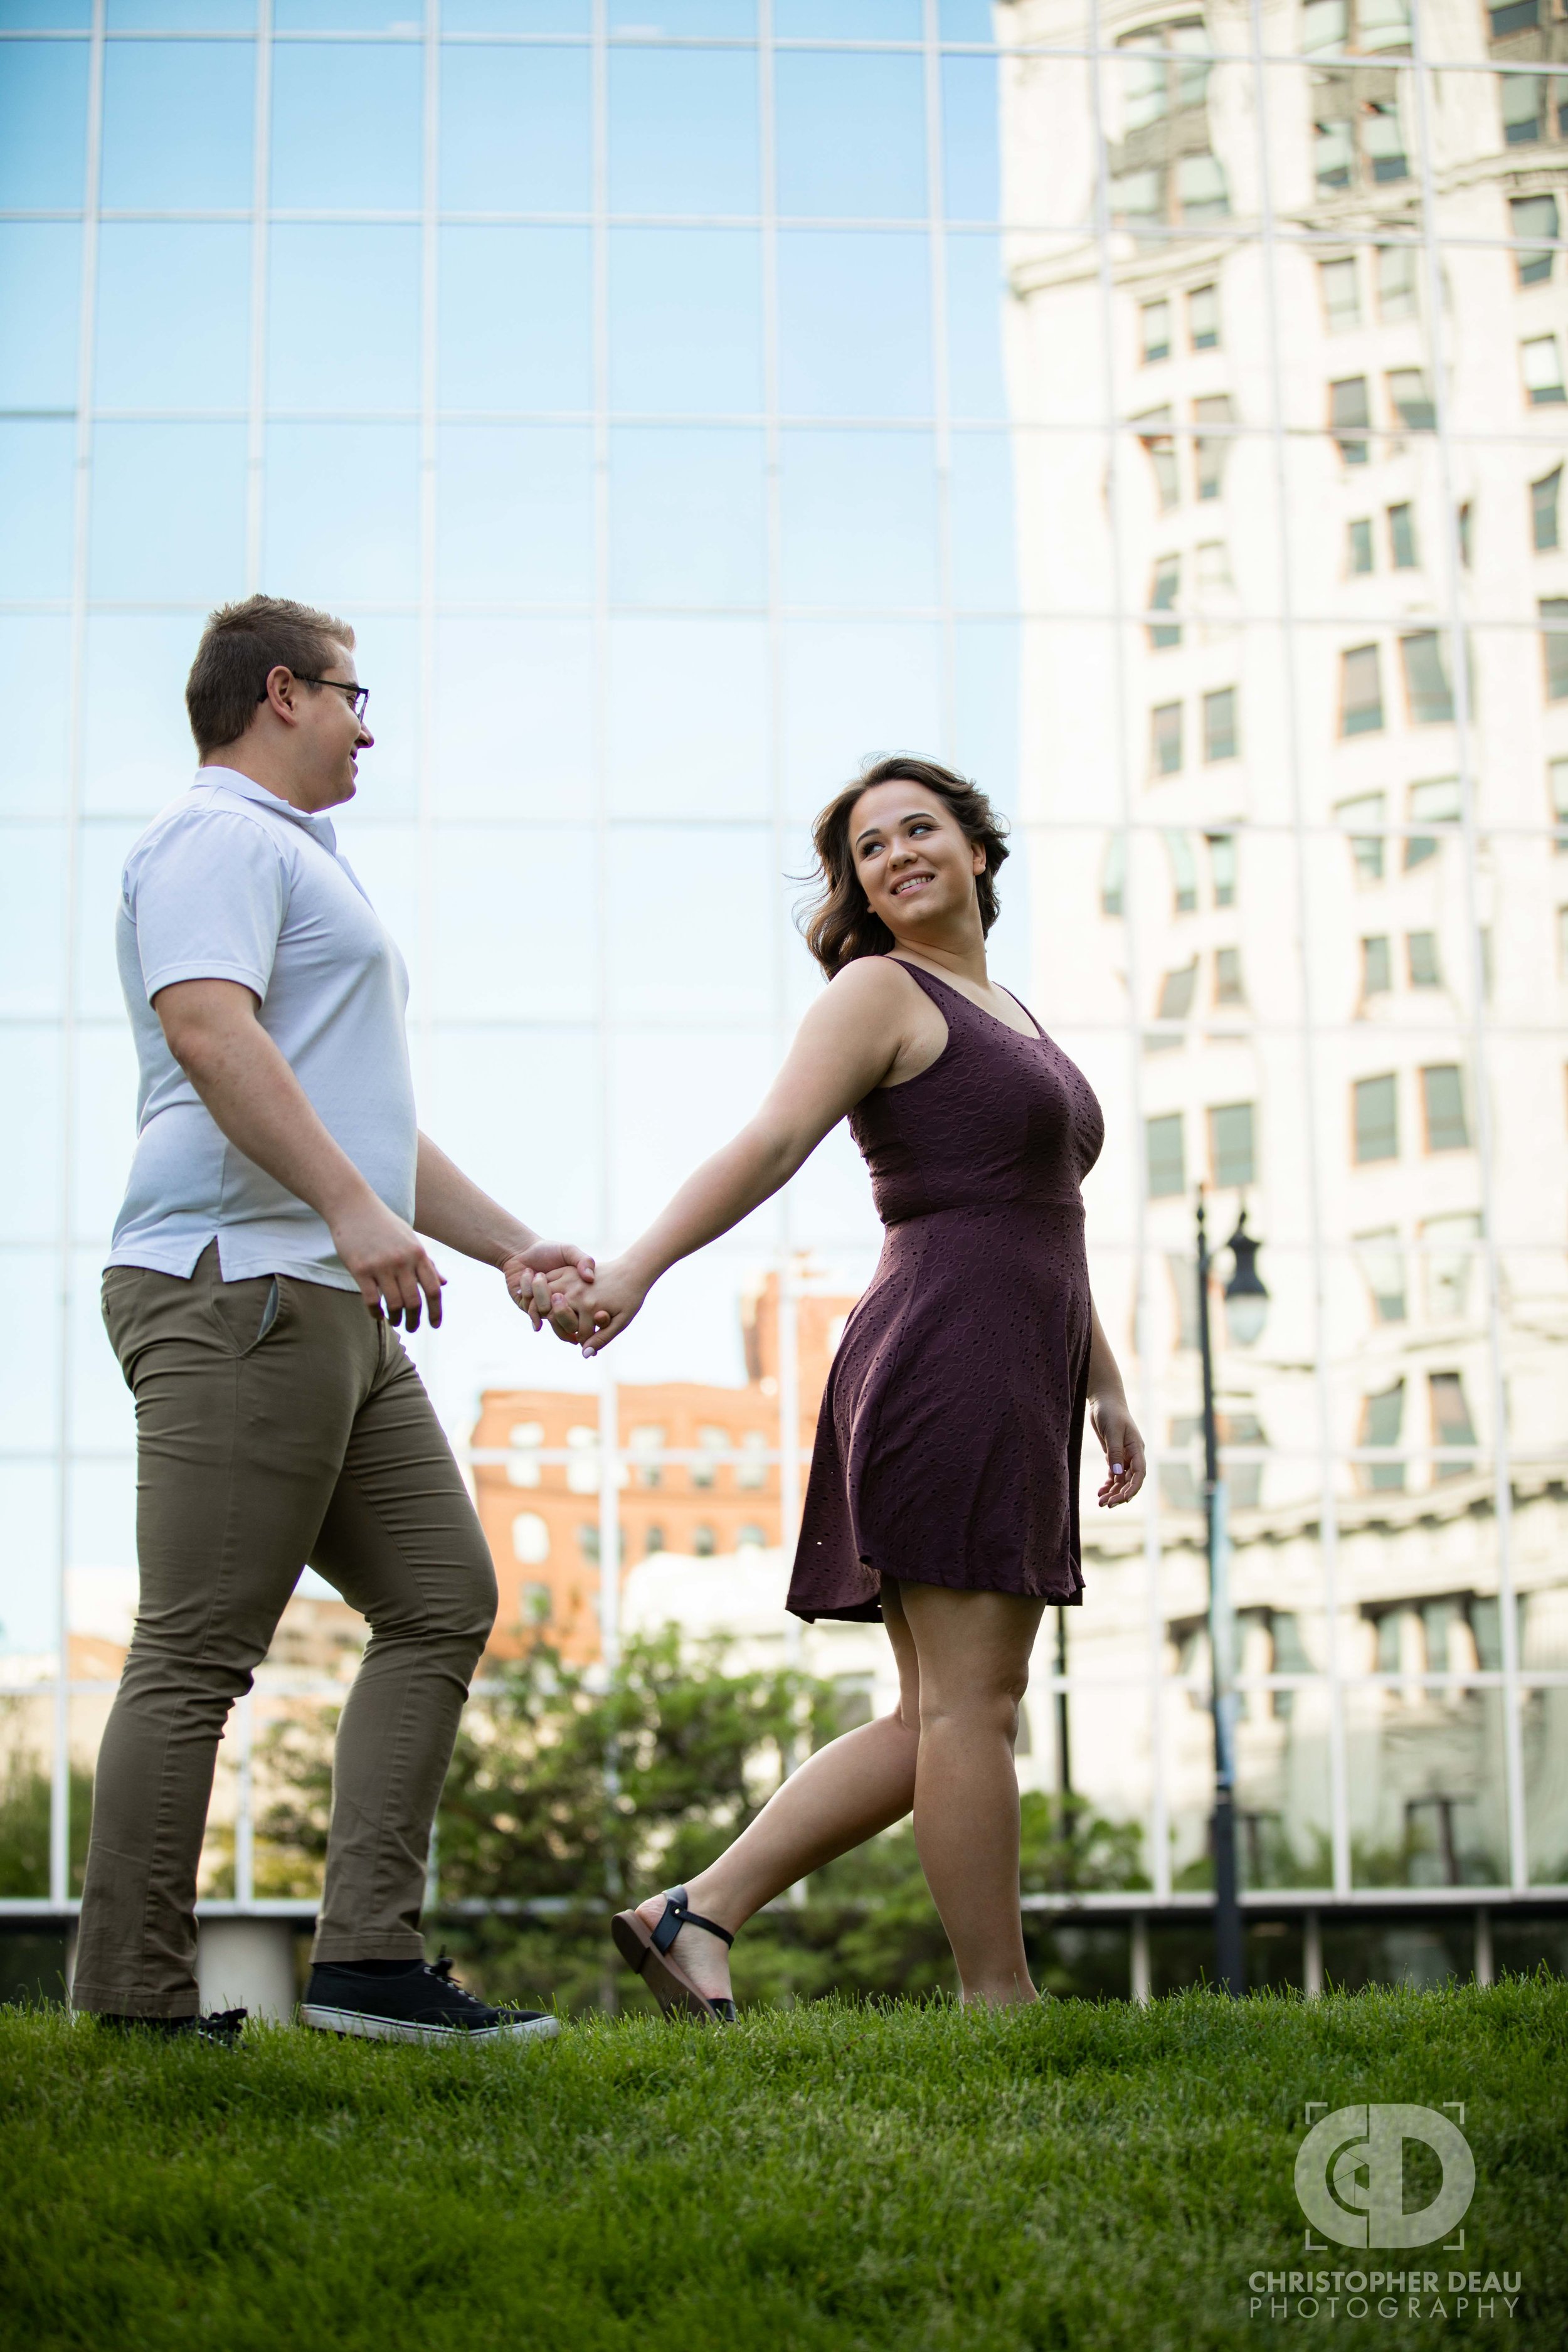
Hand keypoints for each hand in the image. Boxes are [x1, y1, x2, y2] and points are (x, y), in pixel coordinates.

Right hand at [330, 1192, 444, 1329]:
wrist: (354, 1206)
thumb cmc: (384, 1224)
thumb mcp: (411, 1240)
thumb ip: (427, 1263)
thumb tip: (444, 1284)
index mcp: (418, 1253)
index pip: (433, 1289)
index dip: (436, 1311)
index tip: (435, 1325)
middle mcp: (402, 1260)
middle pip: (415, 1301)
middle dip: (415, 1320)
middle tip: (412, 1328)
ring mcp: (381, 1265)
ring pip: (394, 1304)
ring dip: (396, 1318)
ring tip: (395, 1322)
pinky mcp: (360, 1269)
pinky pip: (371, 1300)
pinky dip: (376, 1312)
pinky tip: (377, 1315)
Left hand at [501, 1240, 596, 1332]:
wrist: (523, 1250)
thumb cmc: (549, 1250)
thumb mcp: (569, 1251)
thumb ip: (584, 1260)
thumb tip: (590, 1278)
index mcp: (577, 1295)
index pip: (583, 1313)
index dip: (578, 1303)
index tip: (566, 1285)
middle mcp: (562, 1304)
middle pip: (563, 1317)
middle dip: (552, 1297)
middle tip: (545, 1278)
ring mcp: (545, 1308)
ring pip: (544, 1311)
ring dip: (538, 1289)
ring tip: (537, 1273)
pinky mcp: (528, 1307)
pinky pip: (529, 1306)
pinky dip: (527, 1288)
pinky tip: (527, 1274)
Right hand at [530, 1255, 648, 1356]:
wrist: (632, 1271)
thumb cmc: (630, 1298)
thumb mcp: (621, 1321)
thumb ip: (602, 1338)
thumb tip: (584, 1354)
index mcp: (590, 1307)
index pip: (579, 1335)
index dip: (586, 1342)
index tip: (591, 1342)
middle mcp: (577, 1294)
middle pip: (555, 1318)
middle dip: (564, 1330)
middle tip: (573, 1333)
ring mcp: (570, 1280)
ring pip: (546, 1301)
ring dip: (550, 1313)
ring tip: (561, 1320)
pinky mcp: (567, 1271)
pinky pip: (547, 1284)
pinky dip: (544, 1294)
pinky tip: (552, 1302)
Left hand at [1090, 1393, 1145, 1507]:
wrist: (1104, 1401)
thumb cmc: (1110, 1412)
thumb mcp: (1112, 1431)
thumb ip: (1115, 1452)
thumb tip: (1117, 1474)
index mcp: (1137, 1449)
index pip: (1139, 1474)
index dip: (1133, 1488)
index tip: (1123, 1499)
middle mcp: (1132, 1455)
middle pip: (1130, 1481)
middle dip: (1120, 1494)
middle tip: (1106, 1505)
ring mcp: (1123, 1457)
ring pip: (1121, 1480)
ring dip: (1113, 1492)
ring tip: (1101, 1502)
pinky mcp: (1113, 1456)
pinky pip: (1113, 1475)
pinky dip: (1108, 1484)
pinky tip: (1100, 1492)